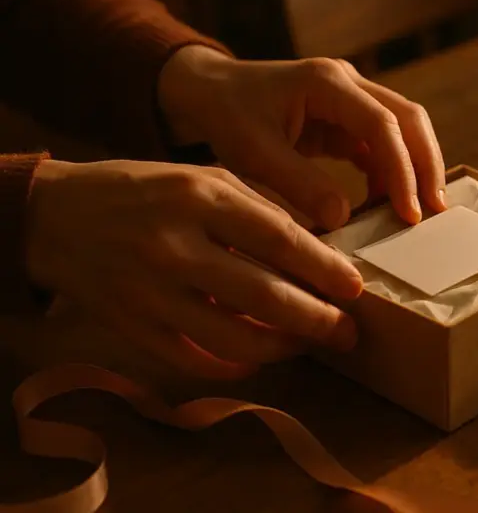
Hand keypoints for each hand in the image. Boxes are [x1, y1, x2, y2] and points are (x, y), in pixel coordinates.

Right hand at [26, 159, 362, 379]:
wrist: (56, 215)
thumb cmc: (147, 191)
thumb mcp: (204, 178)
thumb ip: (259, 208)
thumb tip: (320, 244)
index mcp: (200, 197)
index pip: (279, 238)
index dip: (324, 268)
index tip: (355, 287)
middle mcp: (176, 244)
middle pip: (263, 295)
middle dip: (316, 319)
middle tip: (348, 331)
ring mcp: (151, 290)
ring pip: (233, 337)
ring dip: (281, 347)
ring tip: (307, 344)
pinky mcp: (131, 325)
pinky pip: (194, 359)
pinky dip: (233, 364)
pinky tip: (257, 357)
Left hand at [157, 47, 447, 229]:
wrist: (210, 91)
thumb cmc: (228, 115)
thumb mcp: (252, 153)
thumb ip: (297, 183)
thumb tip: (344, 218)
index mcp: (326, 82)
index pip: (382, 124)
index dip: (401, 169)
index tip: (408, 211)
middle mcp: (348, 82)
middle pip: (409, 119)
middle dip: (426, 165)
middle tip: (435, 211)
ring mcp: (352, 97)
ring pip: (404, 129)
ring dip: (414, 169)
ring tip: (417, 213)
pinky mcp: (349, 117)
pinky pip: (383, 144)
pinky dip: (390, 173)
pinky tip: (387, 204)